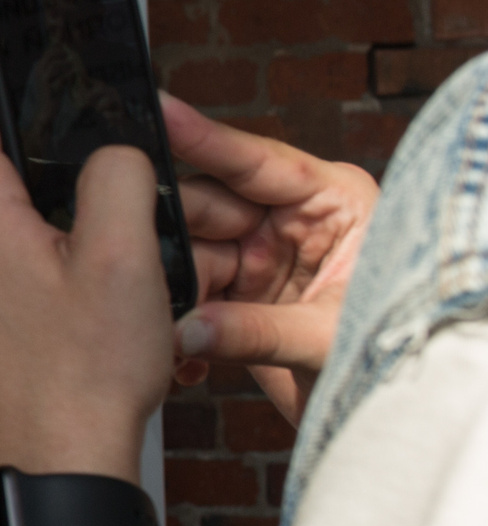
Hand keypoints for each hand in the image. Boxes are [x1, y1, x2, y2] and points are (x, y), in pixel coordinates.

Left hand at [0, 66, 174, 480]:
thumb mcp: (127, 258)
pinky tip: (73, 303)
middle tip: (97, 193)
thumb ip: (117, 177)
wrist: (56, 470)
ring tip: (93, 266)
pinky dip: (28, 265)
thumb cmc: (84, 381)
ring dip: (39, 224)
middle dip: (39, 167)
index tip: (19, 64)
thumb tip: (109, 150)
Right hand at [163, 95, 375, 422]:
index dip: (206, 139)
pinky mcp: (236, 295)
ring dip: (168, 289)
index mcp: (333, 202)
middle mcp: (291, 220)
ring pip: (188, 254)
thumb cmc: (395, 357)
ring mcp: (260, 257)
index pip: (259, 163)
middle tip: (131, 256)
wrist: (396, 413)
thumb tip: (186, 329)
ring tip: (154, 320)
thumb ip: (257, 331)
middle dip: (170, 235)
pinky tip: (179, 355)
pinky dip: (176, 325)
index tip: (162, 112)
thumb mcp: (332, 339)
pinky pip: (187, 296)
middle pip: (207, 206)